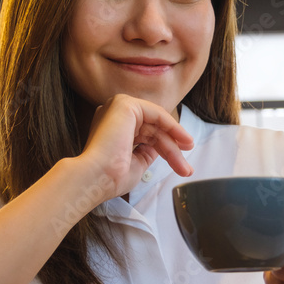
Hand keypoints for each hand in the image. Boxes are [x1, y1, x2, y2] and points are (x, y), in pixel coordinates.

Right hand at [79, 94, 193, 199]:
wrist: (96, 179)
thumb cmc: (110, 177)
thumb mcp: (135, 164)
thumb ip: (147, 153)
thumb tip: (161, 149)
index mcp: (113, 128)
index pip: (145, 135)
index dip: (165, 149)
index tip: (181, 165)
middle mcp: (113, 115)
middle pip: (153, 129)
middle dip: (172, 148)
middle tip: (187, 168)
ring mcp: (117, 108)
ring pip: (156, 123)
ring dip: (175, 140)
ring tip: (187, 158)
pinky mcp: (125, 105)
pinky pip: (156, 113)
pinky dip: (171, 125)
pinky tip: (183, 139)